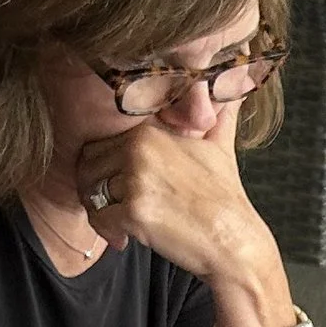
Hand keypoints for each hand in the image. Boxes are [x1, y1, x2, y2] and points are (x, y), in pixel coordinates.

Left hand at [77, 109, 293, 326]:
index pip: (99, 144)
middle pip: (87, 167)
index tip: (121, 188)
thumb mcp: (219, 146)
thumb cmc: (225, 199)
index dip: (105, 169)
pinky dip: (109, 233)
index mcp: (149, 131)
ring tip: (123, 226)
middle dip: (96, 191)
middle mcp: (140, 149)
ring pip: (90, 194)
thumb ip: (216, 114)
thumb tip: (237, 85)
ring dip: (101, 213)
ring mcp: (136, 180)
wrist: (235, 241)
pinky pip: (99, 220)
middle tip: (116, 210)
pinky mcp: (135, 211)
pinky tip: (127, 239)